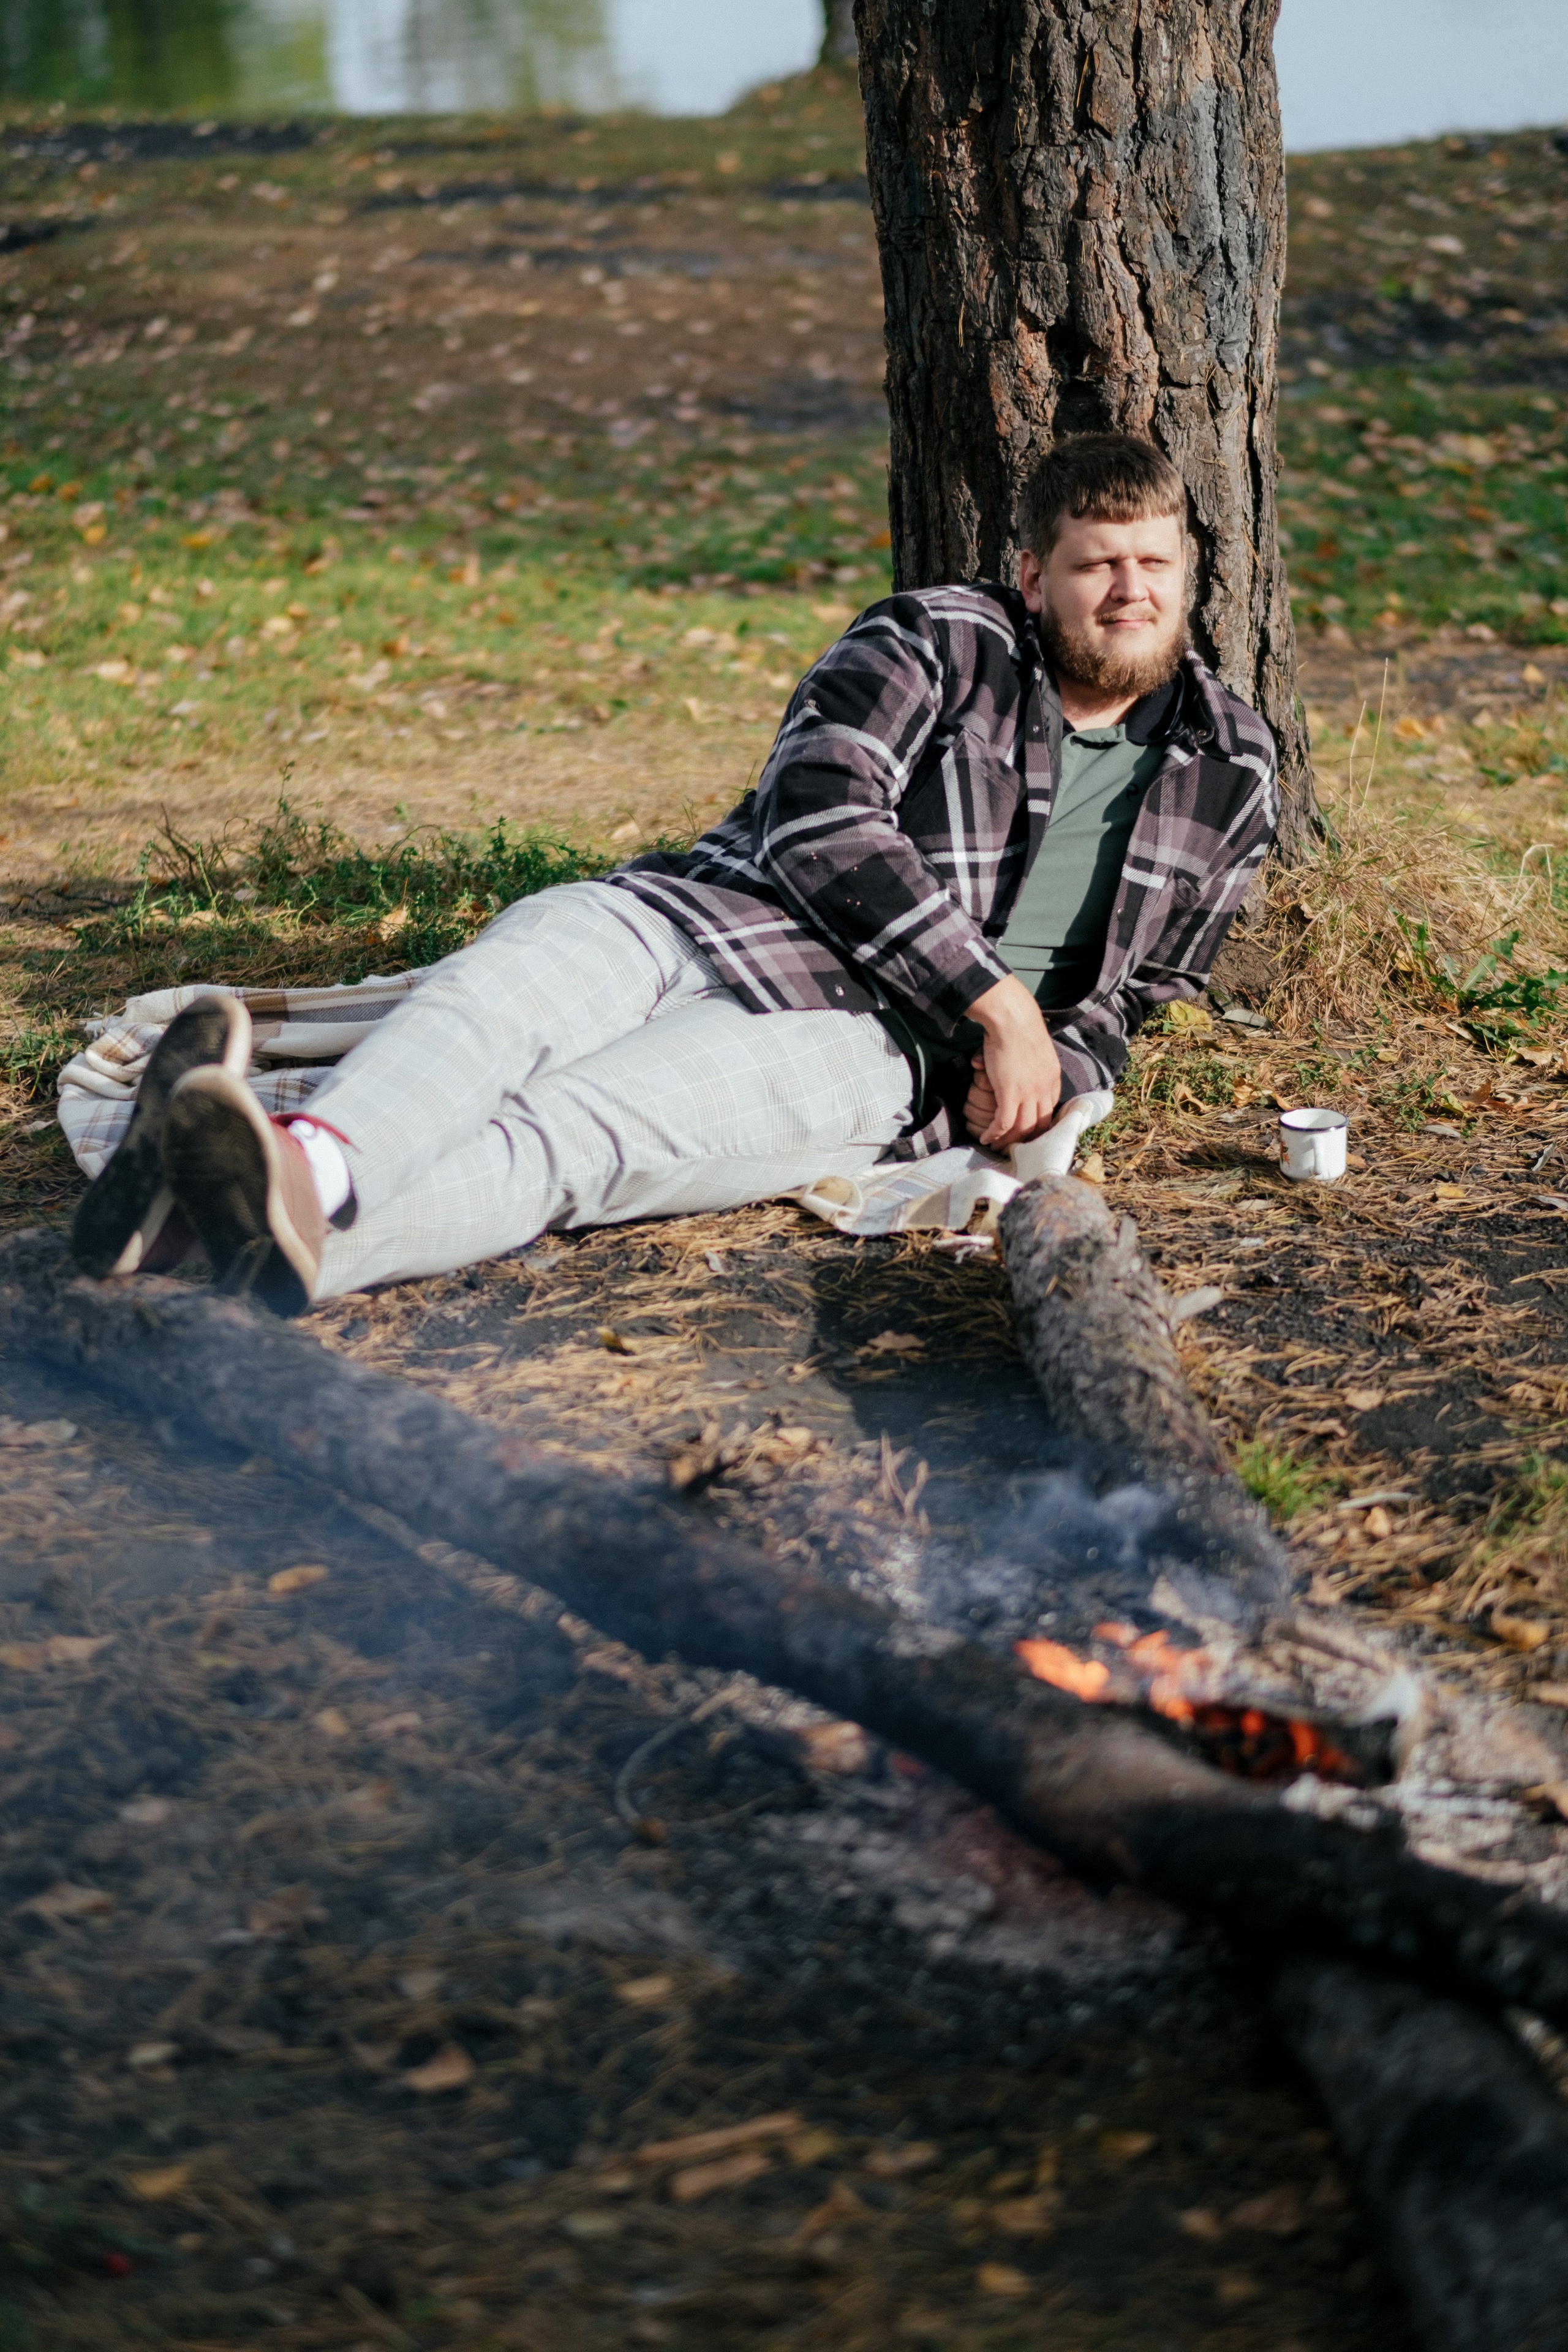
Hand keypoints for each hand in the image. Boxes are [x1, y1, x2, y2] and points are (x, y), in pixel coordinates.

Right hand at [964, 974, 1061, 1148]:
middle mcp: (1044, 1089)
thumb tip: (1014, 1065)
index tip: (1028, 1129)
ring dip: (1009, 1141)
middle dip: (1026, 1138)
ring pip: (1023, 1128)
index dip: (1039, 1122)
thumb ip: (1029, 1061)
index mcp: (1053, 1077)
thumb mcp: (1034, 1047)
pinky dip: (995, 1134)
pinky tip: (986, 1137)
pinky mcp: (1011, 1094)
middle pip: (1039, 1124)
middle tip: (1013, 1145)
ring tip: (997, 1146)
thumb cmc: (1019, 1026)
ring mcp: (1029, 1093)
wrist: (1012, 1019)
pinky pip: (1004, 1123)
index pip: (1050, 1108)